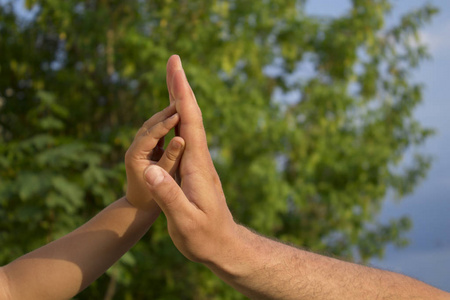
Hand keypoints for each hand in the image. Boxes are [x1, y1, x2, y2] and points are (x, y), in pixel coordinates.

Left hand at [125, 104, 184, 210]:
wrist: (139, 208)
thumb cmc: (152, 198)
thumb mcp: (164, 177)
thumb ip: (172, 157)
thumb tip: (181, 138)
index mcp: (135, 155)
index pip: (151, 133)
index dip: (165, 123)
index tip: (179, 113)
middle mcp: (134, 148)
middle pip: (149, 125)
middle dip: (165, 113)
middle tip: (182, 101)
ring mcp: (139, 148)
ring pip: (152, 126)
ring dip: (166, 116)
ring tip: (183, 105)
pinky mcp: (146, 149)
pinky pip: (157, 133)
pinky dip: (167, 125)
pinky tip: (181, 118)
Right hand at [143, 55, 237, 263]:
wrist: (225, 246)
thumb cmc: (205, 237)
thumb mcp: (185, 222)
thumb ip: (169, 197)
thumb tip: (150, 169)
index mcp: (197, 166)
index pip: (189, 122)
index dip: (182, 94)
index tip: (176, 68)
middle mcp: (200, 159)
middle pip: (191, 115)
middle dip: (181, 87)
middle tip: (174, 61)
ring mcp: (199, 163)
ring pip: (190, 124)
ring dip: (181, 99)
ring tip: (173, 78)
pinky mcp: (196, 170)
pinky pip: (187, 136)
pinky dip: (181, 118)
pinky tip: (177, 114)